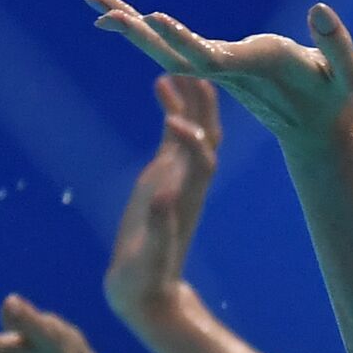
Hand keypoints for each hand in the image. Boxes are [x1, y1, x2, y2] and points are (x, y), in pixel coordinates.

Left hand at [86, 0, 352, 149]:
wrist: (324, 131)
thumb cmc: (340, 98)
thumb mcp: (351, 73)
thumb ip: (337, 44)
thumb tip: (319, 9)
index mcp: (254, 69)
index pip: (211, 56)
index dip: (182, 38)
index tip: (153, 17)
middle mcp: (229, 72)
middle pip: (174, 54)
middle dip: (137, 30)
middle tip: (98, 7)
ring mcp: (221, 71)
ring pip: (168, 51)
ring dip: (132, 25)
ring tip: (96, 2)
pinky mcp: (219, 66)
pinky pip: (176, 48)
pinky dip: (150, 31)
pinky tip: (129, 17)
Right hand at [106, 75, 221, 319]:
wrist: (147, 289)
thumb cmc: (146, 276)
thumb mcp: (151, 253)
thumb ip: (158, 224)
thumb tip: (162, 199)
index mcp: (188, 198)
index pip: (201, 160)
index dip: (192, 138)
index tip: (174, 119)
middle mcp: (190, 182)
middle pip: (206, 136)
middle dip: (202, 105)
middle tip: (195, 67)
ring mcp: (179, 177)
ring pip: (192, 130)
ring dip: (189, 99)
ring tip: (180, 63)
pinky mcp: (163, 177)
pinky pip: (173, 138)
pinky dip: (171, 112)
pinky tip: (162, 88)